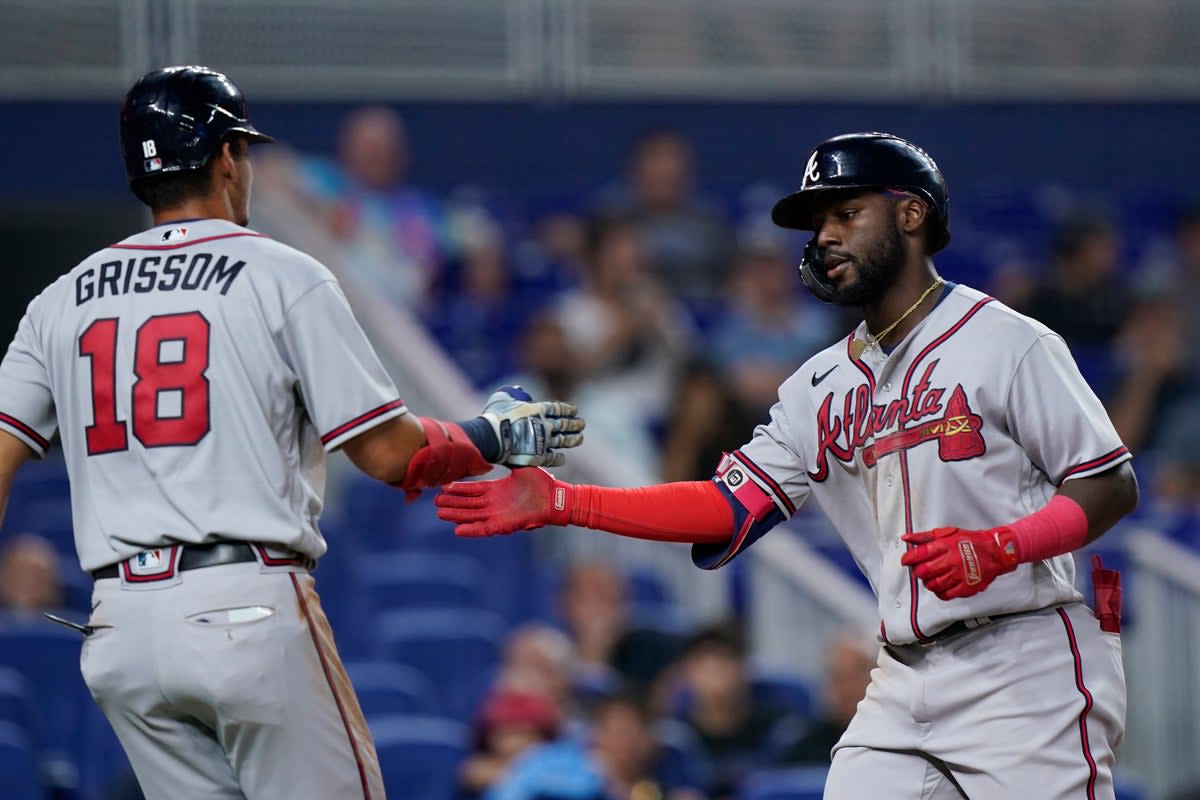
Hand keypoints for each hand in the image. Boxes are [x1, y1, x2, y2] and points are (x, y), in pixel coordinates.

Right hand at [435, 467, 570, 536]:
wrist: (556, 497)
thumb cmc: (542, 483)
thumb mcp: (522, 468)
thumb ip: (510, 461)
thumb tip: (503, 446)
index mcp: (498, 490)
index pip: (473, 490)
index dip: (459, 489)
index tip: (444, 487)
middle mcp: (495, 503)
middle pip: (468, 504)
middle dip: (452, 503)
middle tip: (435, 502)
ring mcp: (498, 514)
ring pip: (472, 516)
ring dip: (457, 515)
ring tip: (440, 513)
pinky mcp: (504, 525)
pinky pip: (484, 529)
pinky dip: (471, 530)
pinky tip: (457, 529)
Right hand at [480, 385, 584, 467]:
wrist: (492, 437)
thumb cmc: (495, 415)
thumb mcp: (503, 396)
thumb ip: (512, 392)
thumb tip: (519, 389)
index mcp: (538, 410)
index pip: (558, 408)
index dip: (568, 409)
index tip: (575, 410)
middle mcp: (545, 425)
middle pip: (565, 424)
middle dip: (575, 424)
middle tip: (582, 424)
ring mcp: (544, 441)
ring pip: (563, 441)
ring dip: (573, 439)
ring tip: (580, 438)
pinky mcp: (539, 457)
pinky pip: (553, 458)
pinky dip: (559, 458)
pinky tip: (563, 458)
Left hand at [900, 526, 1019, 599]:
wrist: (995, 552)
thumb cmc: (969, 541)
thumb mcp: (947, 533)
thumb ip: (925, 537)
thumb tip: (906, 538)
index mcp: (946, 546)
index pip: (920, 554)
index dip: (908, 559)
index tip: (906, 561)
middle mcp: (952, 560)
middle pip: (925, 571)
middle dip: (918, 571)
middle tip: (919, 570)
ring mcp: (959, 575)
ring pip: (933, 584)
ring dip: (927, 582)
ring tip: (930, 578)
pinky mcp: (966, 587)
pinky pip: (945, 595)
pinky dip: (939, 592)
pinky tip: (940, 586)